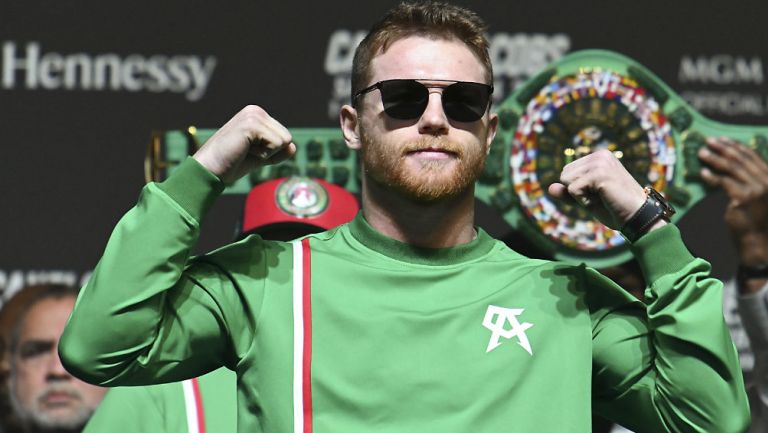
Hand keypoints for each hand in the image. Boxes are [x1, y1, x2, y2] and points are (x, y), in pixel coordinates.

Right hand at [193, 105, 295, 184]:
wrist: (210, 170)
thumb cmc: (231, 164)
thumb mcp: (260, 157)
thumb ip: (276, 151)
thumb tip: (294, 147)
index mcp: (256, 115)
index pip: (284, 136)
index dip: (271, 152)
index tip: (249, 152)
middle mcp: (255, 111)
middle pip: (287, 137)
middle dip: (271, 152)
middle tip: (246, 152)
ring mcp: (253, 115)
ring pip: (284, 141)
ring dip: (266, 153)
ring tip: (244, 150)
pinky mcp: (252, 124)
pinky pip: (276, 144)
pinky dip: (263, 154)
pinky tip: (244, 150)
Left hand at [548, 149, 648, 229]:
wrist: (638, 217)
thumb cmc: (615, 209)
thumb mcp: (587, 199)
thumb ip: (568, 192)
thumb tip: (549, 188)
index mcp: (599, 156)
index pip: (567, 172)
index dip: (578, 189)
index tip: (600, 194)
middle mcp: (600, 155)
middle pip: (564, 175)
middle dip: (577, 191)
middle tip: (601, 197)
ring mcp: (600, 163)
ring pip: (567, 181)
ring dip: (581, 197)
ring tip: (603, 197)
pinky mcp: (599, 174)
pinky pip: (573, 190)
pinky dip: (584, 201)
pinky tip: (603, 200)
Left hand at [699, 137, 767, 267]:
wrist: (761, 243)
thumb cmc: (758, 221)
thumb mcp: (760, 197)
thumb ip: (751, 181)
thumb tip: (733, 166)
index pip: (752, 157)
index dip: (736, 147)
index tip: (722, 140)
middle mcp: (766, 181)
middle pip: (741, 159)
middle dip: (723, 149)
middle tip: (708, 142)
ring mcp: (756, 189)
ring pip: (731, 168)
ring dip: (715, 158)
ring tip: (701, 153)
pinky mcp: (743, 198)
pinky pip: (724, 182)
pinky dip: (712, 176)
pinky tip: (703, 172)